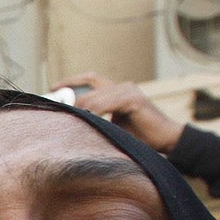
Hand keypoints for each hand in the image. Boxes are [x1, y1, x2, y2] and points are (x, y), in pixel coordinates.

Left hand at [57, 72, 183, 154]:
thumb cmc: (139, 137)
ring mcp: (128, 91)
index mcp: (117, 91)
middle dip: (70, 98)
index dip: (71, 81)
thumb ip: (96, 120)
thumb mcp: (112, 127)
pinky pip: (106, 104)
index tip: (53, 87)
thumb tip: (71, 123)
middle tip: (56, 110)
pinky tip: (87, 122)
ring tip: (70, 122)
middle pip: (89, 88)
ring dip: (81, 111)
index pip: (90, 79)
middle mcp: (123, 86)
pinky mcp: (133, 100)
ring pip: (94, 98)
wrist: (166, 140)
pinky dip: (94, 113)